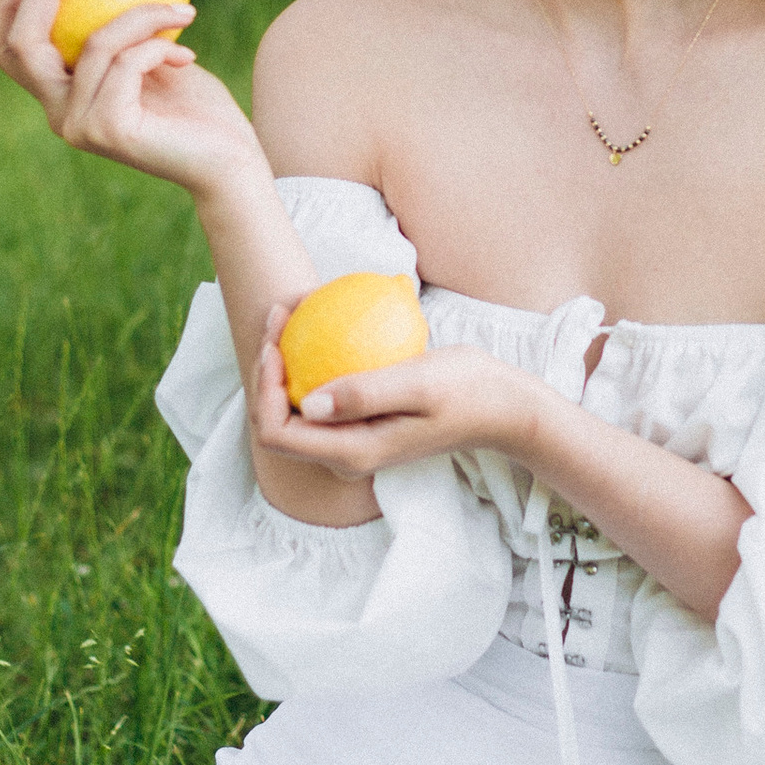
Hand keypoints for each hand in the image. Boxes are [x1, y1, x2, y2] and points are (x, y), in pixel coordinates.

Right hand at [0, 0, 260, 198]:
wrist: (228, 161)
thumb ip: (124, 30)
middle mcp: (59, 115)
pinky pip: (128, 62)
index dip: (8, 7)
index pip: (9, 52)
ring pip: (96, 43)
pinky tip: (189, 57)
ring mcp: (80, 125)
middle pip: (23, 45)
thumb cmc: (196, 108)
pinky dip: (159, 47)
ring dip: (143, 16)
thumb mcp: (153, 55)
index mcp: (61, 98)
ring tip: (183, 12)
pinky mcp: (108, 129)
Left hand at [247, 304, 543, 481]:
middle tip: (282, 310)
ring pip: (296, 407)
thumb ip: (364, 395)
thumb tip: (309, 403)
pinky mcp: (362, 426)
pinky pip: (322, 397)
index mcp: (351, 452)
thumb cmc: (465, 390)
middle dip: (268, 367)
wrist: (501, 407)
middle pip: (277, 421)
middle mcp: (345, 455)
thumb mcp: (417, 384)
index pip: (276, 431)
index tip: (278, 339)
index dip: (263, 387)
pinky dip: (312, 362)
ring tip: (295, 309)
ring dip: (287, 360)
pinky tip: (321, 322)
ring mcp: (353, 442)